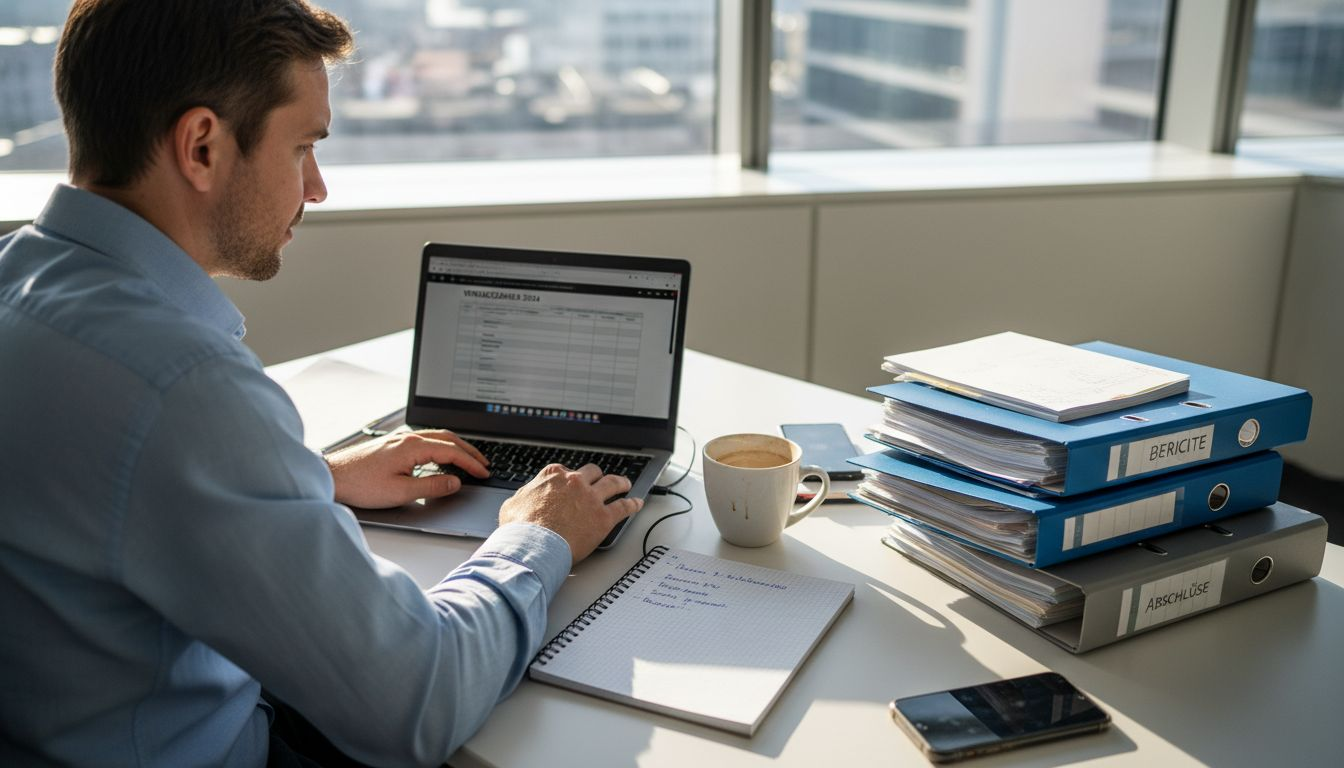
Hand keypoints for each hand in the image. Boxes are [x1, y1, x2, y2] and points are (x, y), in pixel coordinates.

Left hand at [325, 430, 489, 508]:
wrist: (332, 477)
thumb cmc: (361, 484)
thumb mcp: (401, 492)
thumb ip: (432, 487)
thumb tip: (455, 482)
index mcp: (413, 446)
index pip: (452, 452)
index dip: (471, 463)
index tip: (483, 472)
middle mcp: (408, 438)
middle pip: (448, 439)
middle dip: (469, 451)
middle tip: (483, 463)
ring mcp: (399, 439)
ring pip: (437, 437)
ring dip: (456, 447)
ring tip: (468, 459)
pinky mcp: (392, 444)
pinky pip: (425, 440)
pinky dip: (442, 446)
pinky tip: (441, 456)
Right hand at [500, 464, 643, 563]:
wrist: (533, 545)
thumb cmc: (521, 529)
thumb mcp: (513, 504)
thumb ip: (525, 495)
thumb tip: (526, 496)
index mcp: (554, 476)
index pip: (567, 471)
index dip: (572, 478)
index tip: (574, 483)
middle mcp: (575, 482)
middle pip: (593, 473)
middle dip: (598, 476)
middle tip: (602, 480)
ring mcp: (591, 498)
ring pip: (613, 483)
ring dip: (621, 482)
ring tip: (625, 484)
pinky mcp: (604, 517)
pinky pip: (624, 507)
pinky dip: (632, 504)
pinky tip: (637, 504)